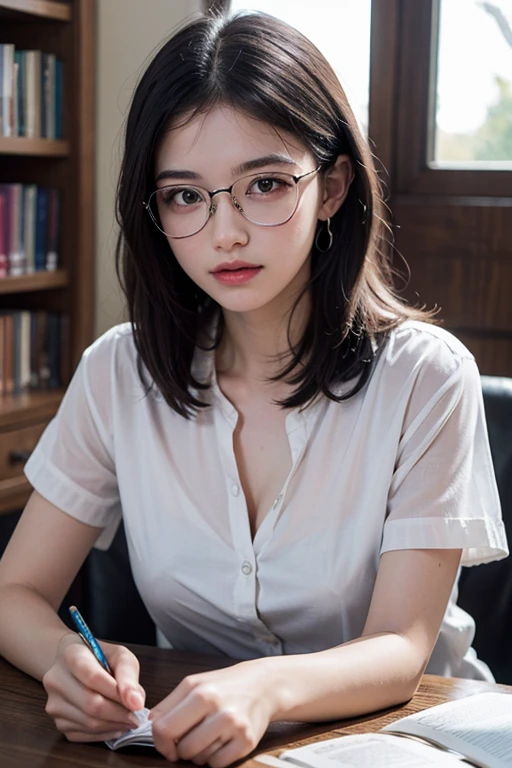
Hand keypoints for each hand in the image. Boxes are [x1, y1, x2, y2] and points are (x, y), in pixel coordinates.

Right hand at [43, 632, 145, 741]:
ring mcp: (54, 703)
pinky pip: (83, 735)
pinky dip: (105, 734)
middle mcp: (56, 680)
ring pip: (88, 723)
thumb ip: (128, 675)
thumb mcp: (119, 655)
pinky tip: (115, 725)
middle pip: (91, 704)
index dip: (117, 692)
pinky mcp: (57, 722)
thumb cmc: (101, 657)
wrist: (75, 665)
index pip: (92, 677)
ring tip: (129, 719)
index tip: (136, 703)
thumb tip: (136, 703)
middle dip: (120, 713)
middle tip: (137, 716)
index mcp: (71, 655)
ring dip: (115, 725)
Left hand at [150, 660, 274, 766]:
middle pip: (182, 748)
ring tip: (208, 735)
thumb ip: (168, 704)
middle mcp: (219, 709)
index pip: (164, 729)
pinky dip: (215, 758)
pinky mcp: (247, 743)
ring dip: (199, 752)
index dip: (160, 741)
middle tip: (190, 736)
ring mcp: (235, 727)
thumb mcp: (193, 684)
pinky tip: (221, 741)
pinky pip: (217, 764)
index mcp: (201, 693)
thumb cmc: (223, 685)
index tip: (166, 741)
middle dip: (181, 748)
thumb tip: (151, 725)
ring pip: (199, 759)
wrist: (262, 685)